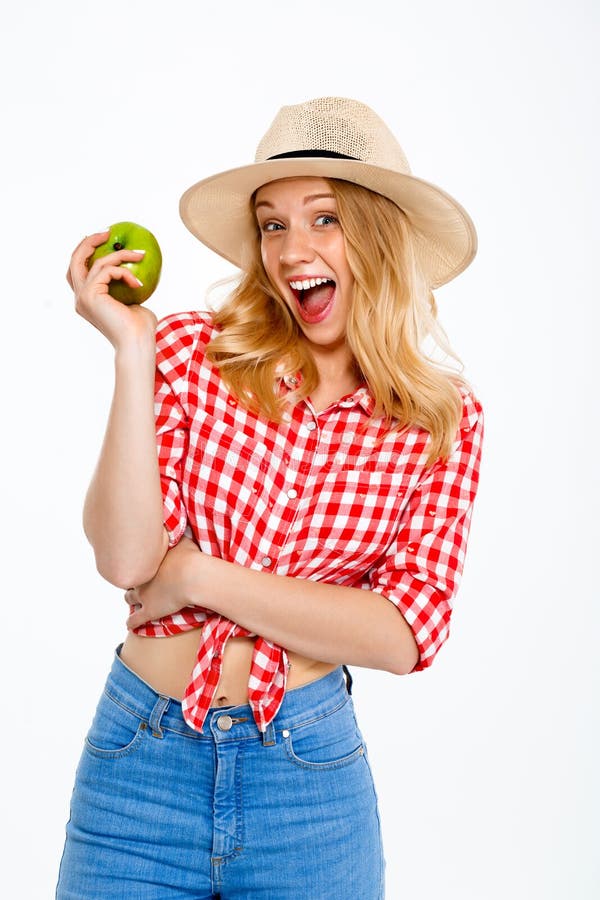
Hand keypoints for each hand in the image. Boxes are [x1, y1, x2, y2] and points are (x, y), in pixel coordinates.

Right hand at [67, 231, 156, 349]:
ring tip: (140, 254)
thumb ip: (129, 288)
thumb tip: (137, 274)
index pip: (78, 272)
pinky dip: (124, 273)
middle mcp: (80, 299)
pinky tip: (138, 284)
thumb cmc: (141, 328)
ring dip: (120, 254)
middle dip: (89, 242)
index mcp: (87, 301)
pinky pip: (107, 271)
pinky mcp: (90, 295)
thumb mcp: (135, 303)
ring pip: (95, 262)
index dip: (87, 253)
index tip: (106, 240)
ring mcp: (82, 297)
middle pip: (75, 261)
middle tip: (108, 232)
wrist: (137, 343)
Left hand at [125, 536, 206, 629]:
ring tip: (132, 601)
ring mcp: (143, 596)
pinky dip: (131, 622)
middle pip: (130, 579)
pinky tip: (129, 625)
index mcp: (148, 561)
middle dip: (132, 580)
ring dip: (130, 599)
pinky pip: (135, 619)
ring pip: (129, 599)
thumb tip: (175, 526)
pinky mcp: (149, 611)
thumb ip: (176, 535)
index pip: (137, 562)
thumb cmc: (190, 556)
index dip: (140, 564)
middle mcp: (141, 577)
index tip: (142, 564)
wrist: (192, 576)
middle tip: (137, 581)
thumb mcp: (183, 540)